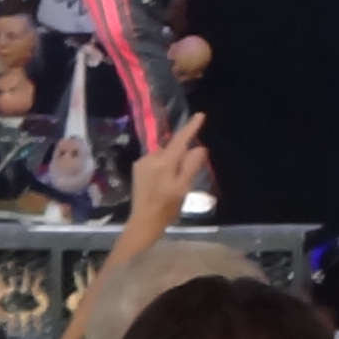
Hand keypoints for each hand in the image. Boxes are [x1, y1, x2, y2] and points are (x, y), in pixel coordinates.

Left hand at [129, 112, 209, 231]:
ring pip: (164, 155)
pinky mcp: (138, 171)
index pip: (180, 140)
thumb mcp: (183, 188)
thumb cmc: (166, 207)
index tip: (200, 115)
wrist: (143, 223)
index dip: (191, 127)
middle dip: (182, 154)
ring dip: (172, 161)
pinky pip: (156, 161)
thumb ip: (191, 166)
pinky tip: (164, 182)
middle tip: (187, 174)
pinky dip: (164, 166)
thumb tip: (199, 148)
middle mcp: (150, 158)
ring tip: (174, 182)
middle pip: (172, 148)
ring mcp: (142, 164)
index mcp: (164, 162)